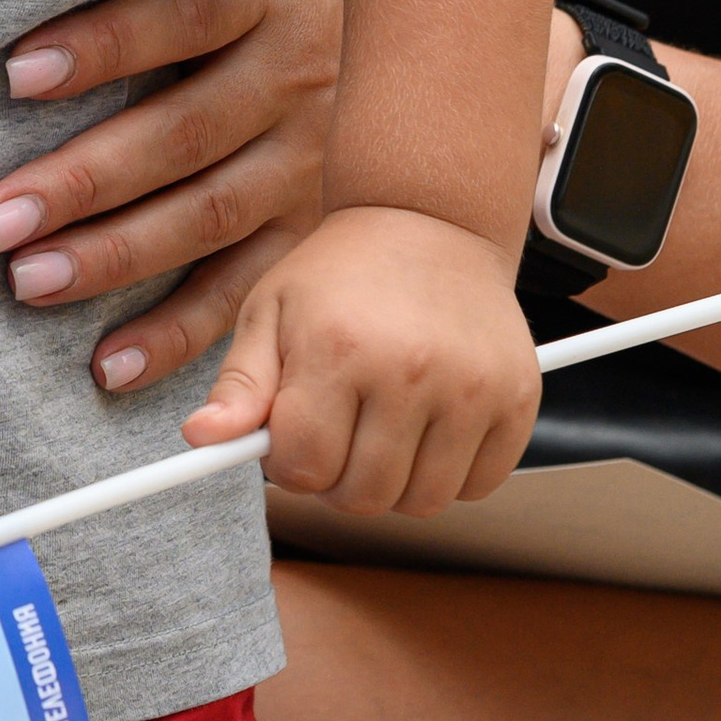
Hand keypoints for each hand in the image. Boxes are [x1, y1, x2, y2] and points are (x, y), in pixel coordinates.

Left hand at [0, 0, 339, 395]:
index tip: (13, 72)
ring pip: (211, 216)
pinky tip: (112, 364)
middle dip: (85, 180)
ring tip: (28, 281)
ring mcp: (311, 154)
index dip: (101, 43)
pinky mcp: (314, 219)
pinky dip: (184, 333)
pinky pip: (249, 285)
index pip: (182, 15)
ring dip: (117, 256)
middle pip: (185, 133)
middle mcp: (298, 74)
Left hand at [181, 205, 541, 509]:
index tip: (292, 435)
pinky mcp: (518, 399)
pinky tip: (428, 425)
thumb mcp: (270, 309)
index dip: (289, 464)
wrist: (429, 217)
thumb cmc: (340, 269)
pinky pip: (478, 486)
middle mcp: (411, 370)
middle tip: (337, 433)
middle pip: (364, 496)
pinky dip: (449, 473)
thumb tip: (202, 441)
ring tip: (381, 428)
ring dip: (394, 483)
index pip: (303, 467)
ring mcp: (472, 388)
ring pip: (422, 503)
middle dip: (338, 480)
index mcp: (337, 347)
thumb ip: (239, 385)